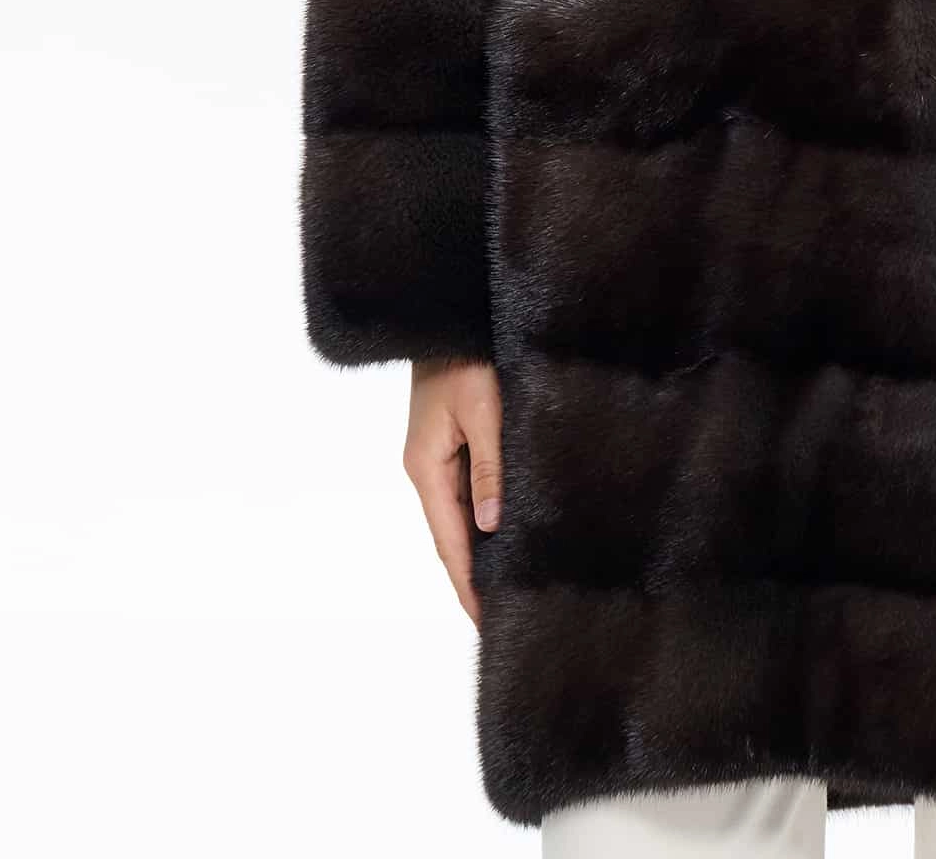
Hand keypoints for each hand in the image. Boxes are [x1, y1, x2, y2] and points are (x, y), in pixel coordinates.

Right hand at [404, 357, 502, 628]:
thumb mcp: (483, 410)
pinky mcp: (454, 441)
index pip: (448, 541)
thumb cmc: (467, 357)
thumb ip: (490, 467)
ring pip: (463, 513)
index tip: (484, 620)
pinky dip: (486, 515)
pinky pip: (470, 488)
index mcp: (426, 468)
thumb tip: (491, 526)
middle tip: (504, 613)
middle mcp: (428, 468)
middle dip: (474, 574)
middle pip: (453, 534)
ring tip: (510, 583)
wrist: (451, 314)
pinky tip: (507, 529)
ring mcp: (439, 455)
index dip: (466, 582)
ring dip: (481, 547)